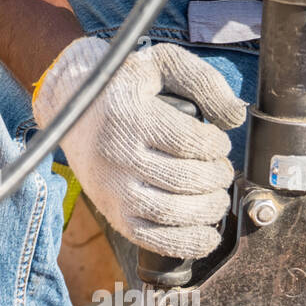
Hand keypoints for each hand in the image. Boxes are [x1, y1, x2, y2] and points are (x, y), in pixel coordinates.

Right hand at [33, 36, 246, 256]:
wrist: (70, 105)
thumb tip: (235, 118)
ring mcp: (112, 187)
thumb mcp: (162, 63)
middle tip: (222, 172)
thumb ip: (204, 81)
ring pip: (169, 213)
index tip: (219, 144)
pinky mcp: (111, 211)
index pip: (188, 142)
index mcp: (130, 115)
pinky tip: (206, 236)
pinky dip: (183, 242)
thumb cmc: (123, 83)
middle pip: (183, 180)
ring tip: (217, 199)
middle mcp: (117, 154)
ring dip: (206, 211)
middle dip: (216, 179)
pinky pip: (149, 238)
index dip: (215, 147)